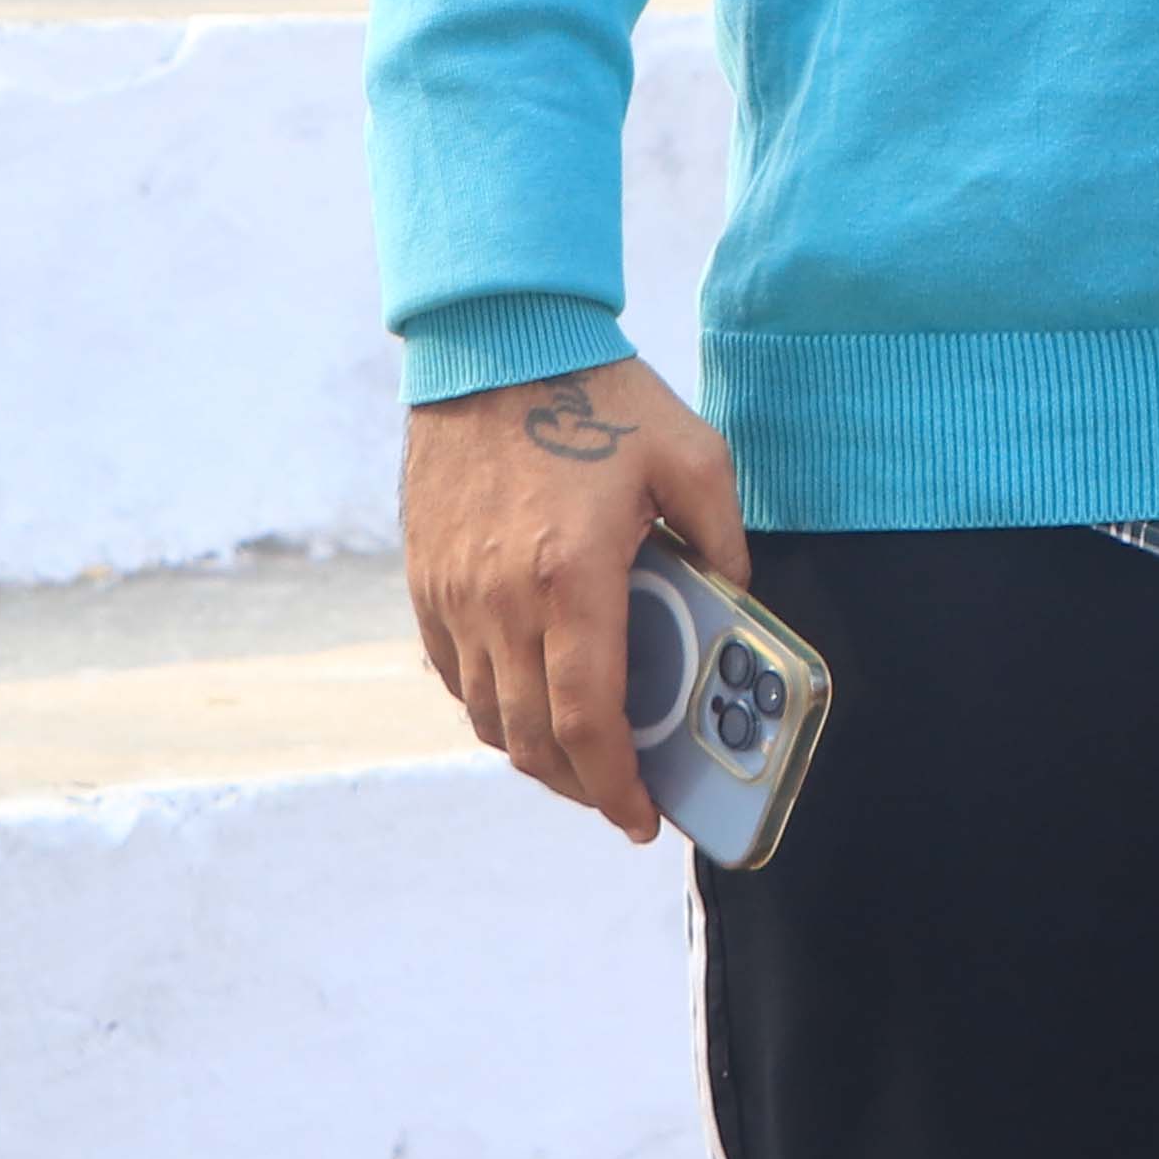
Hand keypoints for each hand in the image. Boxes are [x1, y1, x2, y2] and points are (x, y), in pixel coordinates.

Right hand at [401, 356, 746, 844]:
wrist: (495, 341)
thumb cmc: (597, 393)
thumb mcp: (692, 453)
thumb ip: (722, 535)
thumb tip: (733, 597)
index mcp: (572, 578)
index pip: (587, 720)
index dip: (614, 785)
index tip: (642, 817)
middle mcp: (501, 601)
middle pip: (531, 739)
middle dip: (579, 785)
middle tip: (620, 794)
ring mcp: (454, 595)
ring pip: (488, 716)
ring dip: (533, 752)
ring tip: (579, 753)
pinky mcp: (426, 581)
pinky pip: (454, 674)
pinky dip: (492, 704)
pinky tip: (529, 696)